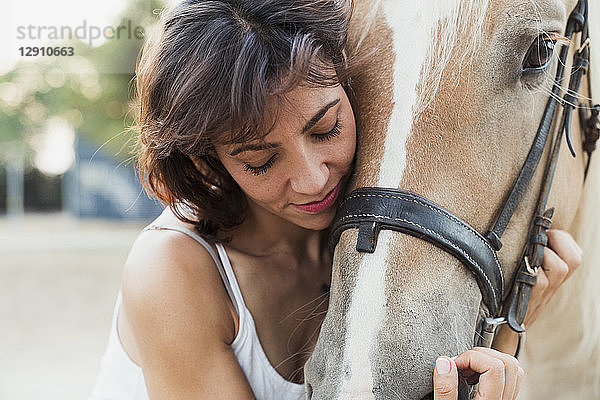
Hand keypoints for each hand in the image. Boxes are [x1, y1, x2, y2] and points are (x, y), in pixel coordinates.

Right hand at [433, 348, 523, 399]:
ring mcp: (506, 399)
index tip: (453, 364)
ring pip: (513, 367)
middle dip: (479, 355)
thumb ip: (445, 389)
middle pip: (507, 363)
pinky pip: (510, 376)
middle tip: (459, 364)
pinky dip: (492, 367)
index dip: (470, 357)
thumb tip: (444, 362)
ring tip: (467, 368)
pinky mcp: (503, 398)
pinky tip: (474, 375)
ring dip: (487, 359)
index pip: (494, 367)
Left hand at [492, 229, 582, 353]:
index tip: (546, 234)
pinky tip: (517, 269)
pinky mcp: (530, 299)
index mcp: (555, 277)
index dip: (562, 239)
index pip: (575, 254)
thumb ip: (531, 258)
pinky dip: (529, 270)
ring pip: (559, 267)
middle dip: (557, 241)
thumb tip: (526, 233)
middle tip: (539, 240)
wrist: (505, 328)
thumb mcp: (526, 275)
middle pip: (574, 259)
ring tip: (527, 254)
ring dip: (543, 255)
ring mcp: (545, 293)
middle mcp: (554, 284)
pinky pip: (538, 281)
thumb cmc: (511, 296)